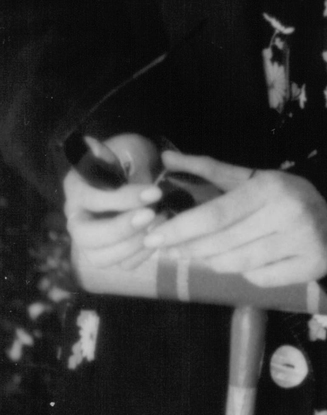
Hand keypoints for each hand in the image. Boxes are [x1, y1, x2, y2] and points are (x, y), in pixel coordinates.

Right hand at [63, 132, 163, 268]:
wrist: (134, 171)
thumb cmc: (130, 158)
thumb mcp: (130, 149)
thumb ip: (134, 160)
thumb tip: (152, 171)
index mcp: (77, 188)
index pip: (91, 199)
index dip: (122, 199)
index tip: (154, 192)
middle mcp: (78, 218)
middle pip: (86, 237)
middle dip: (121, 229)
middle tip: (151, 215)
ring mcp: (91, 239)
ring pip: (101, 257)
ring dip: (133, 245)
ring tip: (160, 226)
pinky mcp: (111, 253)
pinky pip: (122, 265)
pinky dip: (141, 256)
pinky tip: (160, 239)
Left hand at [140, 151, 326, 286]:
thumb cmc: (288, 194)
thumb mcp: (253, 177)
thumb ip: (209, 169)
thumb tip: (167, 157)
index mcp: (271, 189)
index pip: (216, 214)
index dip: (180, 228)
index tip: (154, 237)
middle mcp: (289, 216)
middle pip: (223, 243)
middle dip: (188, 249)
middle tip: (167, 250)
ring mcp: (303, 244)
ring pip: (238, 264)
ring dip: (210, 262)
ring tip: (197, 255)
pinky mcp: (311, 268)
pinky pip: (260, 278)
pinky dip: (243, 273)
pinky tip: (239, 262)